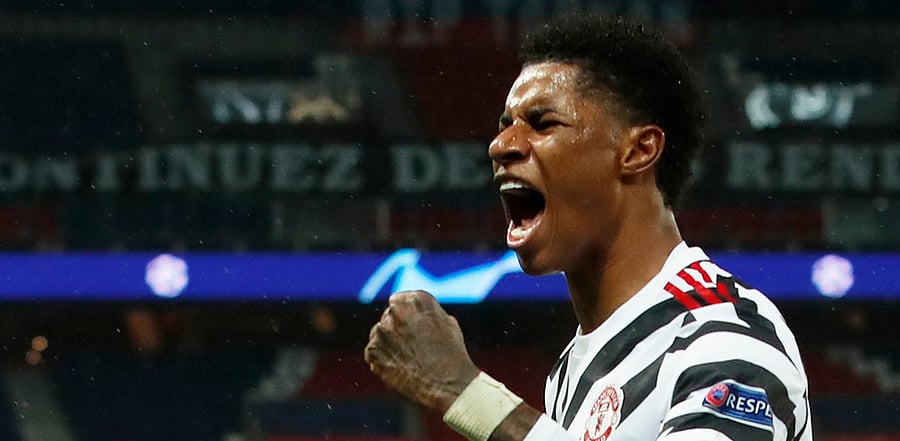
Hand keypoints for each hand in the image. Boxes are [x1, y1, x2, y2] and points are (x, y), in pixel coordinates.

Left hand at [364, 290, 480, 412]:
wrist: (448, 387)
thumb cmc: (452, 357)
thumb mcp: (446, 324)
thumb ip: (426, 314)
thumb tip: (415, 314)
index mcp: (416, 300)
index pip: (399, 301)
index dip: (405, 316)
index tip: (410, 328)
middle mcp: (396, 310)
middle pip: (388, 317)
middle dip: (396, 330)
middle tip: (409, 348)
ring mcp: (382, 331)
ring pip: (379, 335)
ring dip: (388, 345)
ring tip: (408, 361)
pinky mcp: (373, 351)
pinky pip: (373, 353)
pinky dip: (382, 361)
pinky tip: (399, 370)